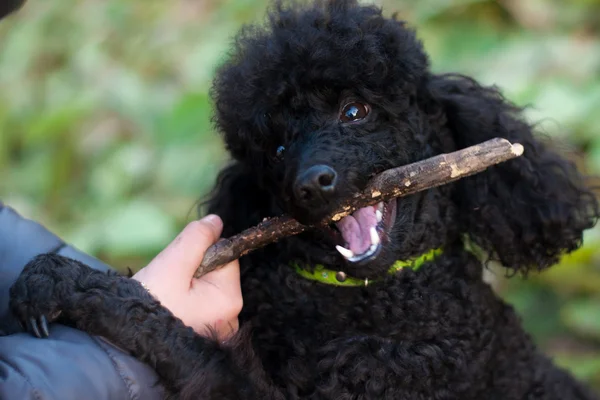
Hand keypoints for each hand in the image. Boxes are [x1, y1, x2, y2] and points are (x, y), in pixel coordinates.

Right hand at [132, 215, 241, 339]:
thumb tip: (216, 221)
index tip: (177, 262)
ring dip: (186, 286)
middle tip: (166, 282)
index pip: (226, 257)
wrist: (121, 345)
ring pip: (205, 291)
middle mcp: (232, 319)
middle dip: (193, 270)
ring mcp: (219, 332)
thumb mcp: (172, 263)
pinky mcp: (204, 340)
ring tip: (163, 297)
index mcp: (230, 300)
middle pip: (216, 275)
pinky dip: (183, 304)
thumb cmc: (148, 304)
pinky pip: (199, 309)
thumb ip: (197, 238)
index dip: (201, 251)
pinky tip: (166, 310)